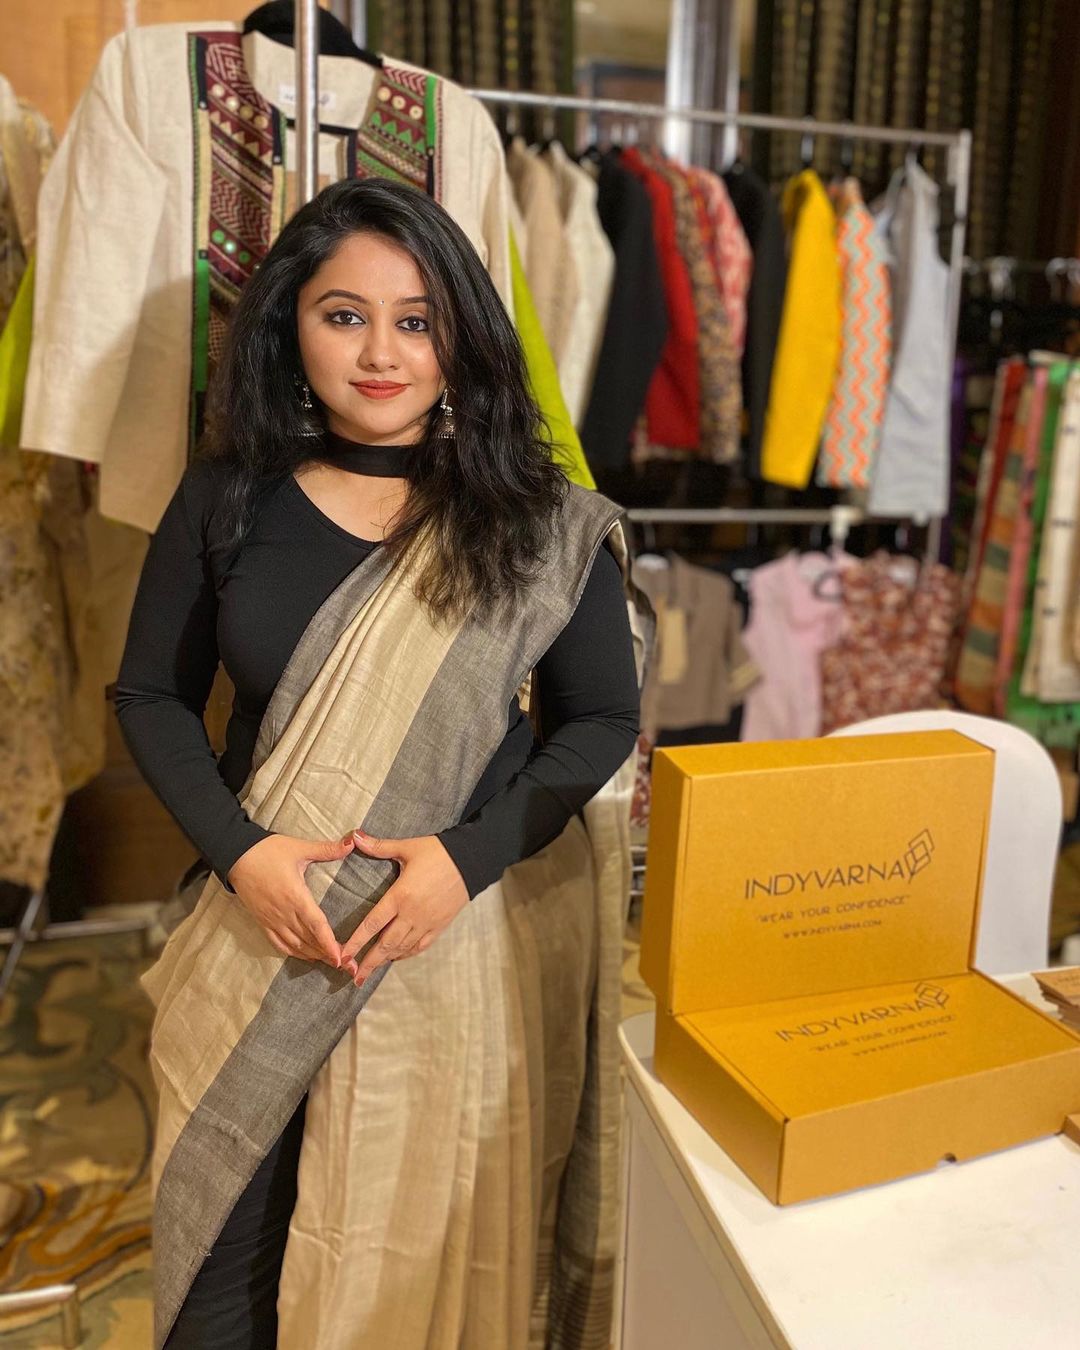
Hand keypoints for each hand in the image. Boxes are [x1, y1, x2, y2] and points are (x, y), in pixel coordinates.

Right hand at [226, 833, 354, 967]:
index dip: (329, 943)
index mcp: (295, 896)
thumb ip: (326, 849)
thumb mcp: (299, 848)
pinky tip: (304, 956)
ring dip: (313, 955)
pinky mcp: (262, 921)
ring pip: (295, 945)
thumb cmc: (267, 851)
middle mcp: (284, 912)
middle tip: (345, 966)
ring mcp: (272, 919)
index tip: (340, 958)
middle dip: (327, 954)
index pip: (316, 925)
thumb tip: (352, 841)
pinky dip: (293, 953)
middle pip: (309, 940)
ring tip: (329, 962)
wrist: (235, 856)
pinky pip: (278, 943)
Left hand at [340, 830, 468, 984]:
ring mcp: (427, 922)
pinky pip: (420, 945)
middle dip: (369, 962)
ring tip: (370, 971)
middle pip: (386, 944)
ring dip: (385, 961)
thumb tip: (354, 836)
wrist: (471, 860)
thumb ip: (379, 846)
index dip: (357, 942)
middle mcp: (412, 914)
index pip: (373, 924)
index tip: (343, 956)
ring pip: (402, 948)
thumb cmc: (437, 852)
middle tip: (354, 977)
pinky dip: (406, 954)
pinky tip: (397, 958)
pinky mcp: (440, 925)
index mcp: (400, 896)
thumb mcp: (407, 847)